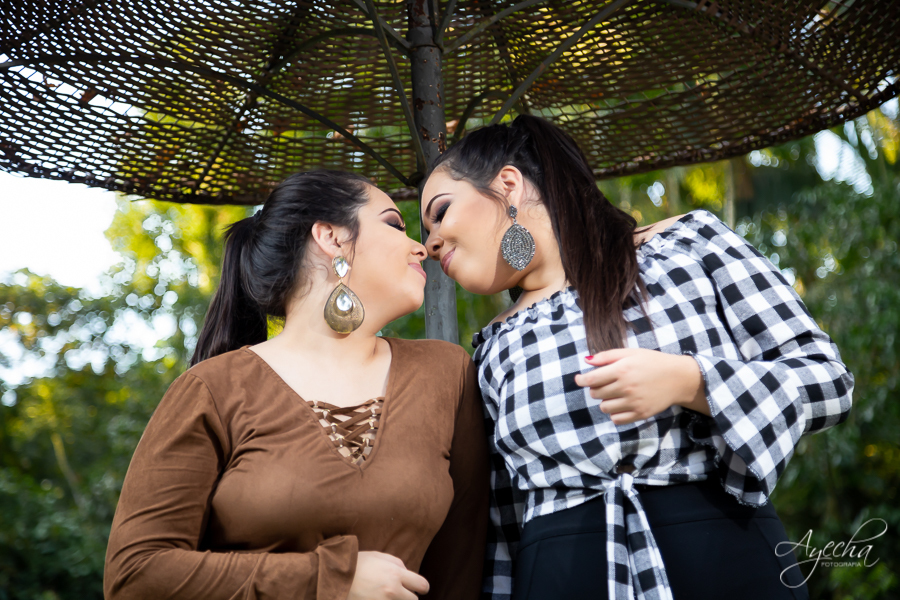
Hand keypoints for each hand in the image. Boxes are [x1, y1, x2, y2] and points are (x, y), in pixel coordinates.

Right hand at [348, 551, 429, 599]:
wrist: (333, 576)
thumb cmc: (356, 564)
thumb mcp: (378, 556)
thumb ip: (397, 563)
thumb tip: (408, 573)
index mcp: (395, 574)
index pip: (422, 585)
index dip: (421, 587)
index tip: (418, 588)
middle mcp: (392, 590)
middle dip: (408, 596)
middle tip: (398, 592)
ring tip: (385, 595)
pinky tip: (377, 598)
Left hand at [573, 348, 709, 424]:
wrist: (678, 378)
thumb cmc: (652, 362)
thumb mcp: (630, 353)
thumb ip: (607, 356)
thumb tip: (586, 361)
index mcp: (621, 370)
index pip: (591, 379)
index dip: (581, 380)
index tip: (580, 379)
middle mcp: (626, 387)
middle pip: (596, 394)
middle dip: (596, 388)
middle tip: (606, 383)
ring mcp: (633, 402)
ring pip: (604, 408)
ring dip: (606, 401)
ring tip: (616, 394)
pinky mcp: (640, 414)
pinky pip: (616, 419)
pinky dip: (615, 413)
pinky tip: (622, 404)